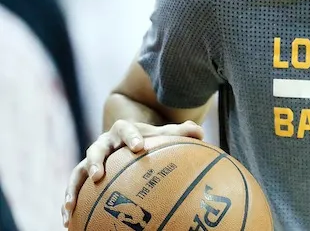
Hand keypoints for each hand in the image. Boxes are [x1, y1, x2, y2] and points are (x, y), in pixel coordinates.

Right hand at [62, 120, 203, 226]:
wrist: (128, 140)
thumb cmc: (149, 139)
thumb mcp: (163, 134)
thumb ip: (181, 132)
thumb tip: (200, 132)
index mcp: (122, 130)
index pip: (126, 129)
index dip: (132, 137)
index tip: (139, 146)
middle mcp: (103, 144)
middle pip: (95, 149)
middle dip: (96, 161)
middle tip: (98, 175)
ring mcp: (91, 160)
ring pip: (77, 171)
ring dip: (72, 188)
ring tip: (71, 206)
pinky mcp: (83, 176)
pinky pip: (73, 189)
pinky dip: (68, 202)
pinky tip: (68, 221)